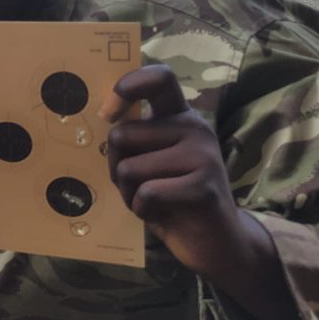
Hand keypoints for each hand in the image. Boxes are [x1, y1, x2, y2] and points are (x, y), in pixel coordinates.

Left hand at [99, 64, 242, 277]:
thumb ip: (132, 138)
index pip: (159, 78)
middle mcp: (194, 128)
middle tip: (140, 185)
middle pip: (121, 135)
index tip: (108, 111)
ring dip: (129, 193)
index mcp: (180, 116)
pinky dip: (143, 210)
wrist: (216, 242)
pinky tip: (164, 214)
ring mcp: (203, 155)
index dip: (127, 86)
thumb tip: (102, 116)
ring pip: (128, 168)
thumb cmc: (171, 197)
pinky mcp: (203, 186)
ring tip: (154, 200)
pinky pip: (146, 193)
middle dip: (116, 167)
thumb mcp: (149, 160)